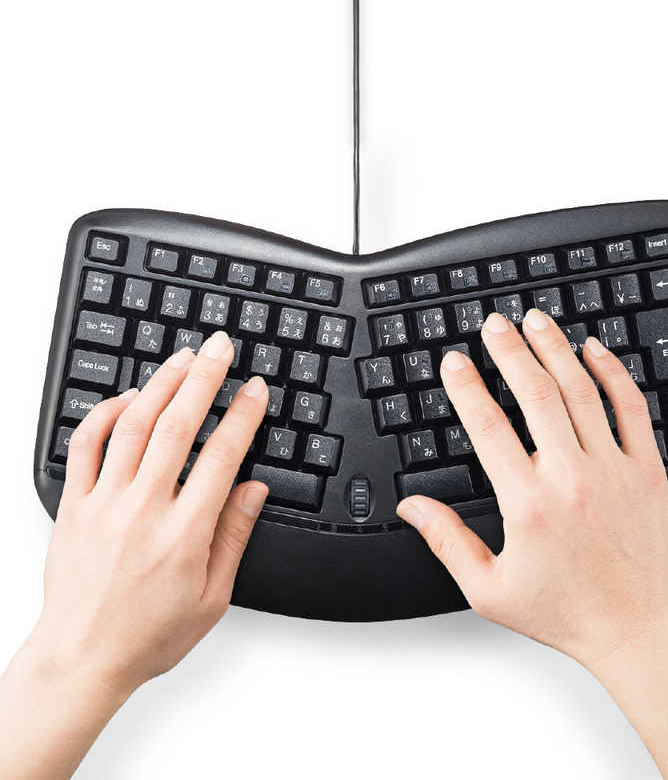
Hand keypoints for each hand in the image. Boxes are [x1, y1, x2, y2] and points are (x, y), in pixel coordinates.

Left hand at [31, 330, 268, 694]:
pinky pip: (85, 445)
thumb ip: (233, 536)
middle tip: (219, 348)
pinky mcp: (73, 504)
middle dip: (204, 378)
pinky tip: (129, 397)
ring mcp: (104, 502)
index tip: (255, 390)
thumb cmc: (147, 634)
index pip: (222, 456)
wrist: (82, 658)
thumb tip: (253, 490)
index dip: (243, 415)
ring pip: (133, 425)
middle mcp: (143, 509)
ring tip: (182, 358)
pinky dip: (105, 413)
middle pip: (178, 425)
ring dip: (161, 384)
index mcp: (184, 533)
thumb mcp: (212, 597)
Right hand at [397, 308, 667, 666]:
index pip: (488, 427)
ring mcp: (613, 470)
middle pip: (535, 394)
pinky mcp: (646, 471)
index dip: (467, 387)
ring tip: (536, 320)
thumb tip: (411, 506)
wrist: (631, 627)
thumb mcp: (488, 588)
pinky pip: (631, 409)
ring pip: (581, 392)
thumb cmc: (562, 611)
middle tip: (494, 323)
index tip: (455, 361)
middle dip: (509, 350)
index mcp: (528, 503)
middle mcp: (571, 478)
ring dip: (555, 349)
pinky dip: (613, 373)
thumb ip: (446, 541)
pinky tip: (594, 350)